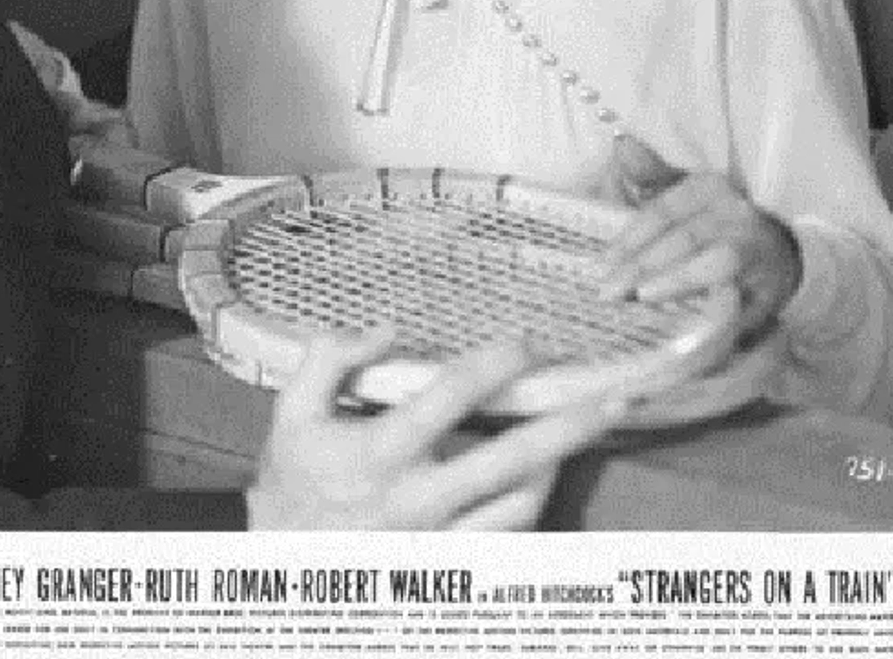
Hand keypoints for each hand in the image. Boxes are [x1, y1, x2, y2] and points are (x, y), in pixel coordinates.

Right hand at [244, 328, 628, 530]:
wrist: (281, 562)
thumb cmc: (292, 480)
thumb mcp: (291, 410)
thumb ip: (330, 357)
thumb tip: (386, 328)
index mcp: (379, 452)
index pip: (448, 398)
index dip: (492, 364)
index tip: (523, 341)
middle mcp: (417, 498)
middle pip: (509, 460)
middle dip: (565, 426)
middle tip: (611, 398)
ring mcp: (438, 538)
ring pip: (520, 505)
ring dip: (558, 465)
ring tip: (584, 430)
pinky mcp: (449, 564)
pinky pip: (508, 539)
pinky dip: (534, 506)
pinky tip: (547, 478)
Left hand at [600, 134, 802, 336]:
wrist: (779, 255)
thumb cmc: (713, 227)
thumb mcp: (682, 197)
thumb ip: (649, 176)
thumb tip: (622, 144)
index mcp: (709, 187)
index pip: (662, 211)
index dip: (630, 239)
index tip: (602, 265)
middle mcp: (736, 213)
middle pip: (683, 238)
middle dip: (643, 265)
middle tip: (610, 291)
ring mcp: (757, 249)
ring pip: (714, 262)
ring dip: (676, 280)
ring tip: (643, 296)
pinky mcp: (771, 286)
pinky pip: (740, 300)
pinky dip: (711, 311)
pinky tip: (685, 325)